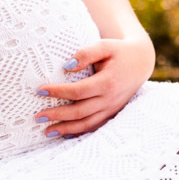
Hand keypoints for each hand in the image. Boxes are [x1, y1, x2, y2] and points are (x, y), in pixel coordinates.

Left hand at [36, 37, 154, 136]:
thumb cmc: (120, 52)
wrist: (141, 62)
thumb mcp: (105, 46)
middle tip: (37, 117)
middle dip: (57, 115)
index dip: (58, 92)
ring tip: (46, 131)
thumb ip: (86, 53)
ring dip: (66, 129)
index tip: (40, 91)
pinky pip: (95, 127)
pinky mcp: (112, 113)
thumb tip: (66, 66)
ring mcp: (111, 108)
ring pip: (86, 124)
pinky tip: (65, 133)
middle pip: (79, 112)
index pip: (78, 91)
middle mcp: (109, 99)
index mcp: (107, 82)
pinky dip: (79, 132)